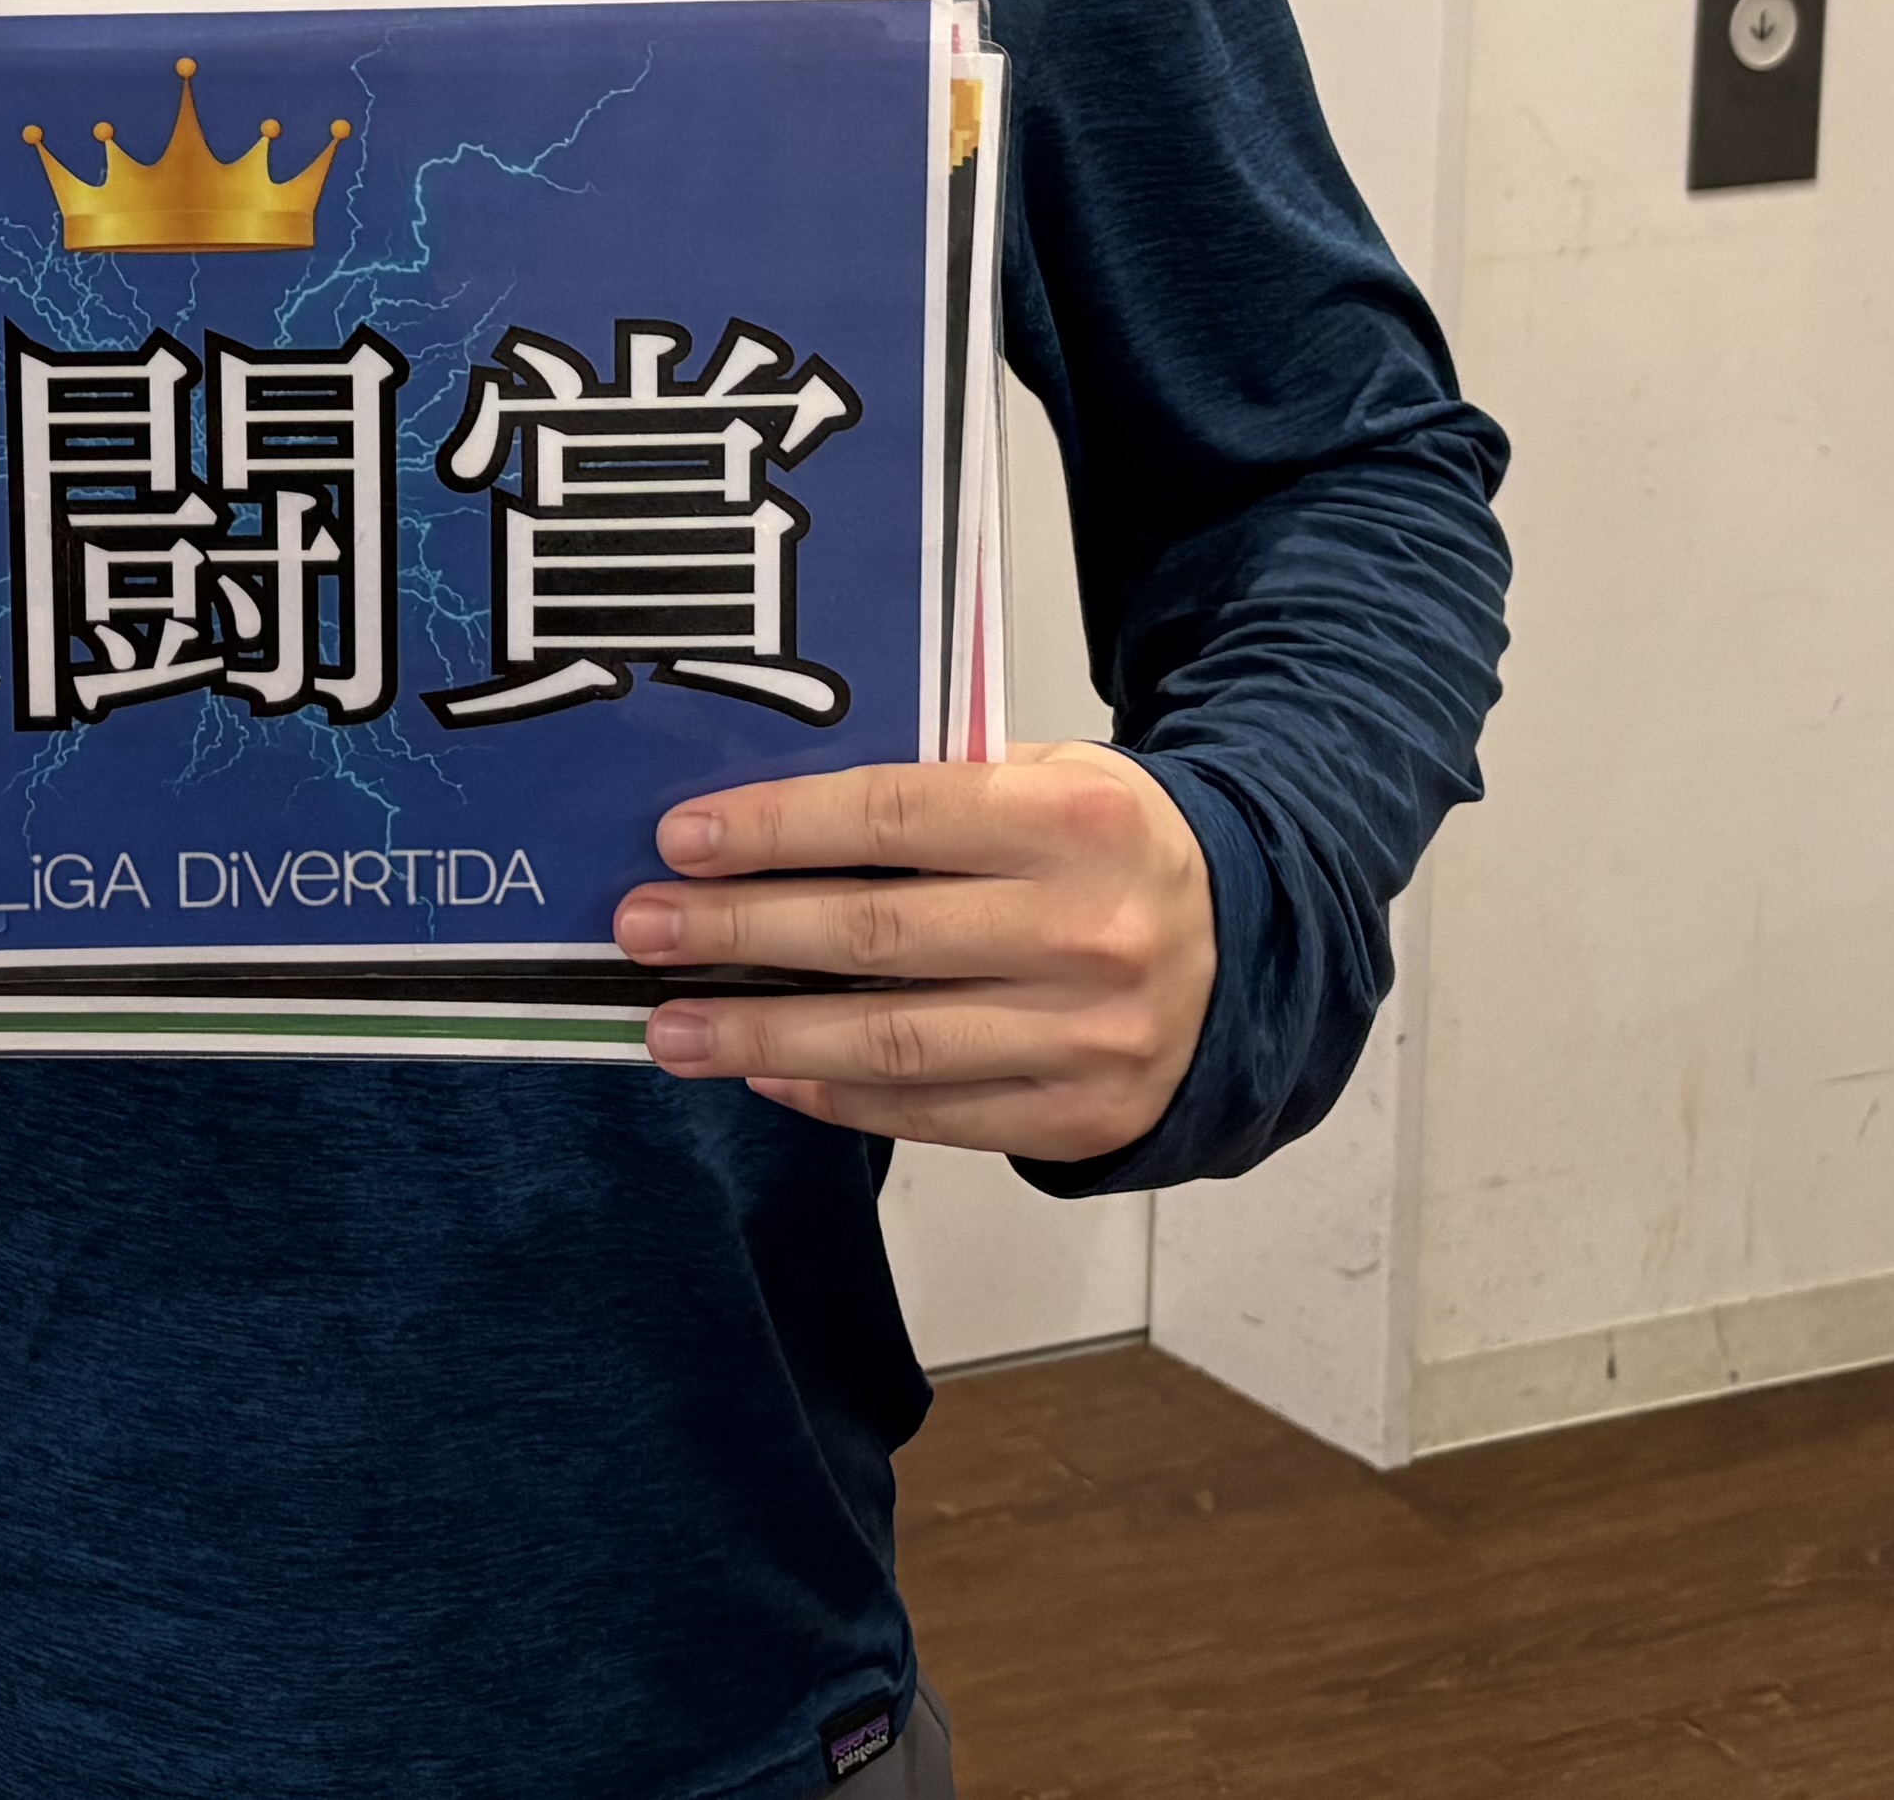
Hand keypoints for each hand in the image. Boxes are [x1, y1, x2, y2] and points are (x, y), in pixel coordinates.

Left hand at [618, 741, 1215, 1160]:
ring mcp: (1089, 1036)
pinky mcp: (1081, 1116)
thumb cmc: (1106, 847)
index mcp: (1073, 820)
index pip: (893, 818)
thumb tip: (763, 825)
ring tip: (673, 1027)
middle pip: (874, 936)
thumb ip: (933, 793)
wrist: (1250, 946)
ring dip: (762, 1035)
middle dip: (738, 933)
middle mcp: (1086, 931)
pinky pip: (931, 1112)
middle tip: (642, 929)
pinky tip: (767, 1071)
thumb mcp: (1048, 778)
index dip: (775, 831)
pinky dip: (836, 1095)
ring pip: (891, 1041)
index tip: (680, 840)